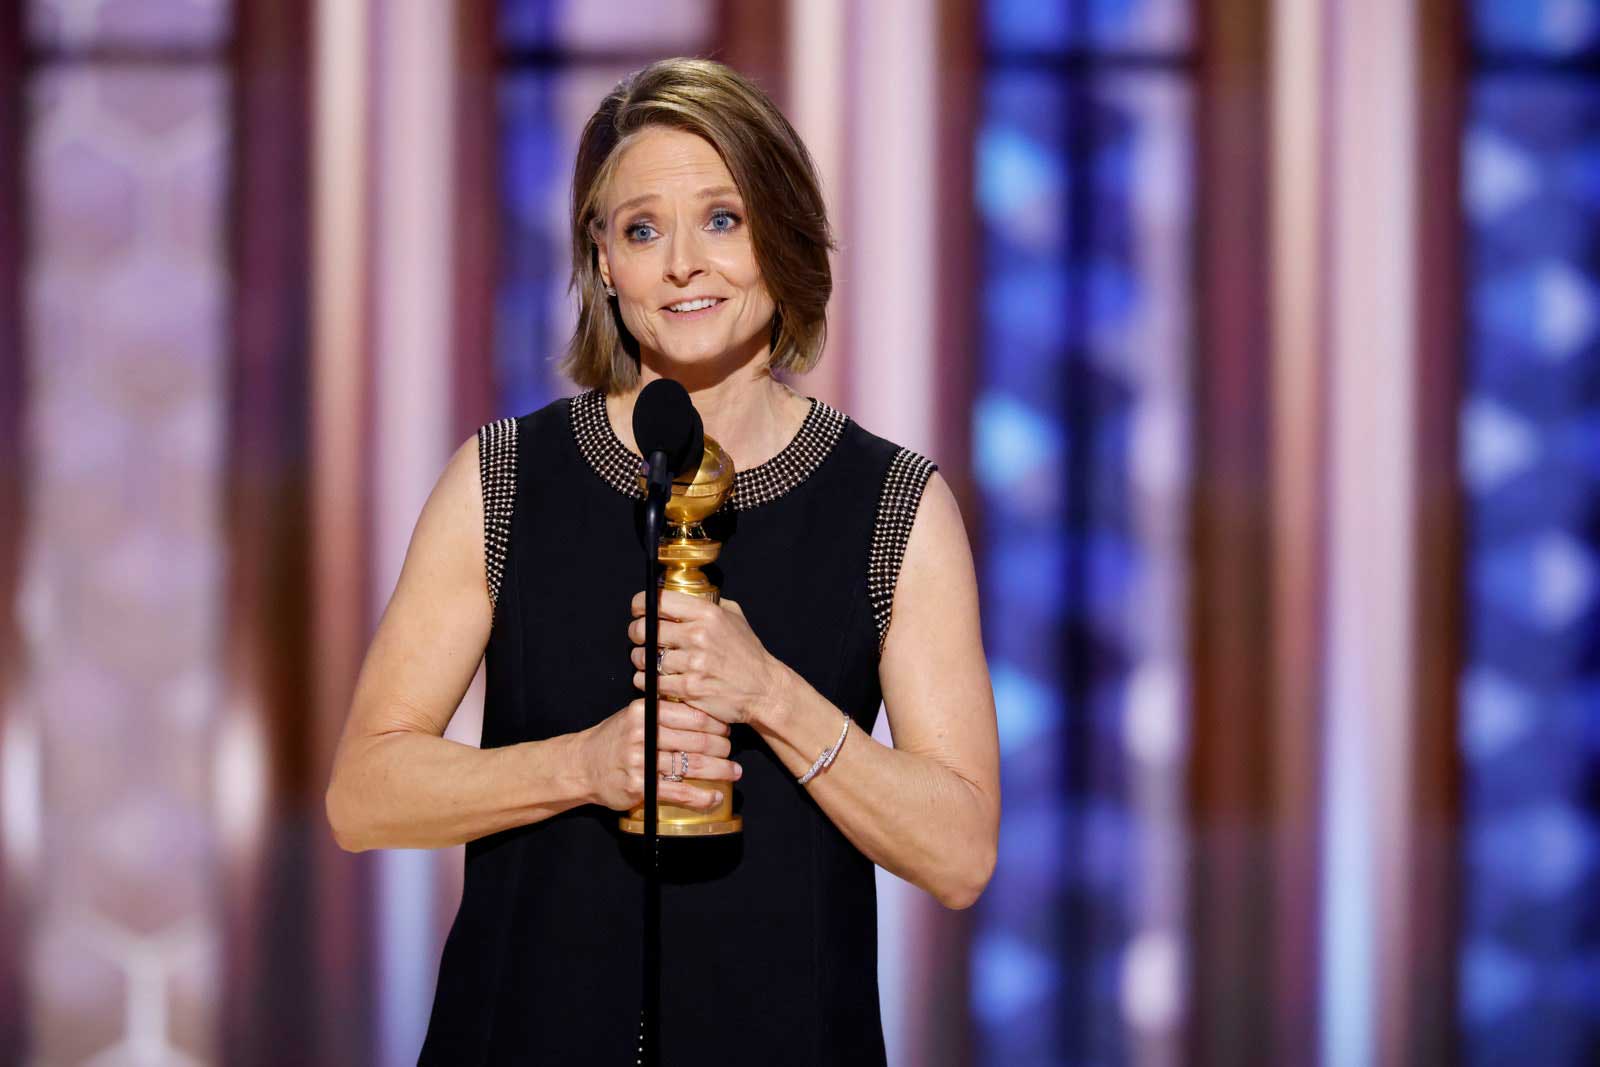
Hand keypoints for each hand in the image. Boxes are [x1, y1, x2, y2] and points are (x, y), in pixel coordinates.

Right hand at [575, 697, 742, 811]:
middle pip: (696, 740)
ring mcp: (640, 761)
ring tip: (734, 773)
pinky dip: (701, 796)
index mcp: (645, 712)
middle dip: (721, 748)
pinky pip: (678, 792)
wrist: (582, 765)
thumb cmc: (615, 739)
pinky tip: (715, 797)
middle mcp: (643, 734)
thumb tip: (704, 713)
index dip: (715, 724)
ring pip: (691, 766)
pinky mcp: (639, 787)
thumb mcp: (635, 716)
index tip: (727, 730)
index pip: (691, 715)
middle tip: (732, 753)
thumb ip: (663, 712)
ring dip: (719, 771)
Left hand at [628, 590, 788, 726]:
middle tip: (639, 637)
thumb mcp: (734, 617)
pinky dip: (646, 681)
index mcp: (708, 614)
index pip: (659, 601)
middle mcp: (699, 635)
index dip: (640, 605)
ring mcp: (694, 663)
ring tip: (647, 660)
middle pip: (646, 630)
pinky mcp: (689, 688)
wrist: (762, 689)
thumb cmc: (747, 653)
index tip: (638, 610)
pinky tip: (651, 679)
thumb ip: (708, 604)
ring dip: (641, 660)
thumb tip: (682, 596)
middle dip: (636, 633)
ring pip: (646, 658)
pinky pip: (652, 682)